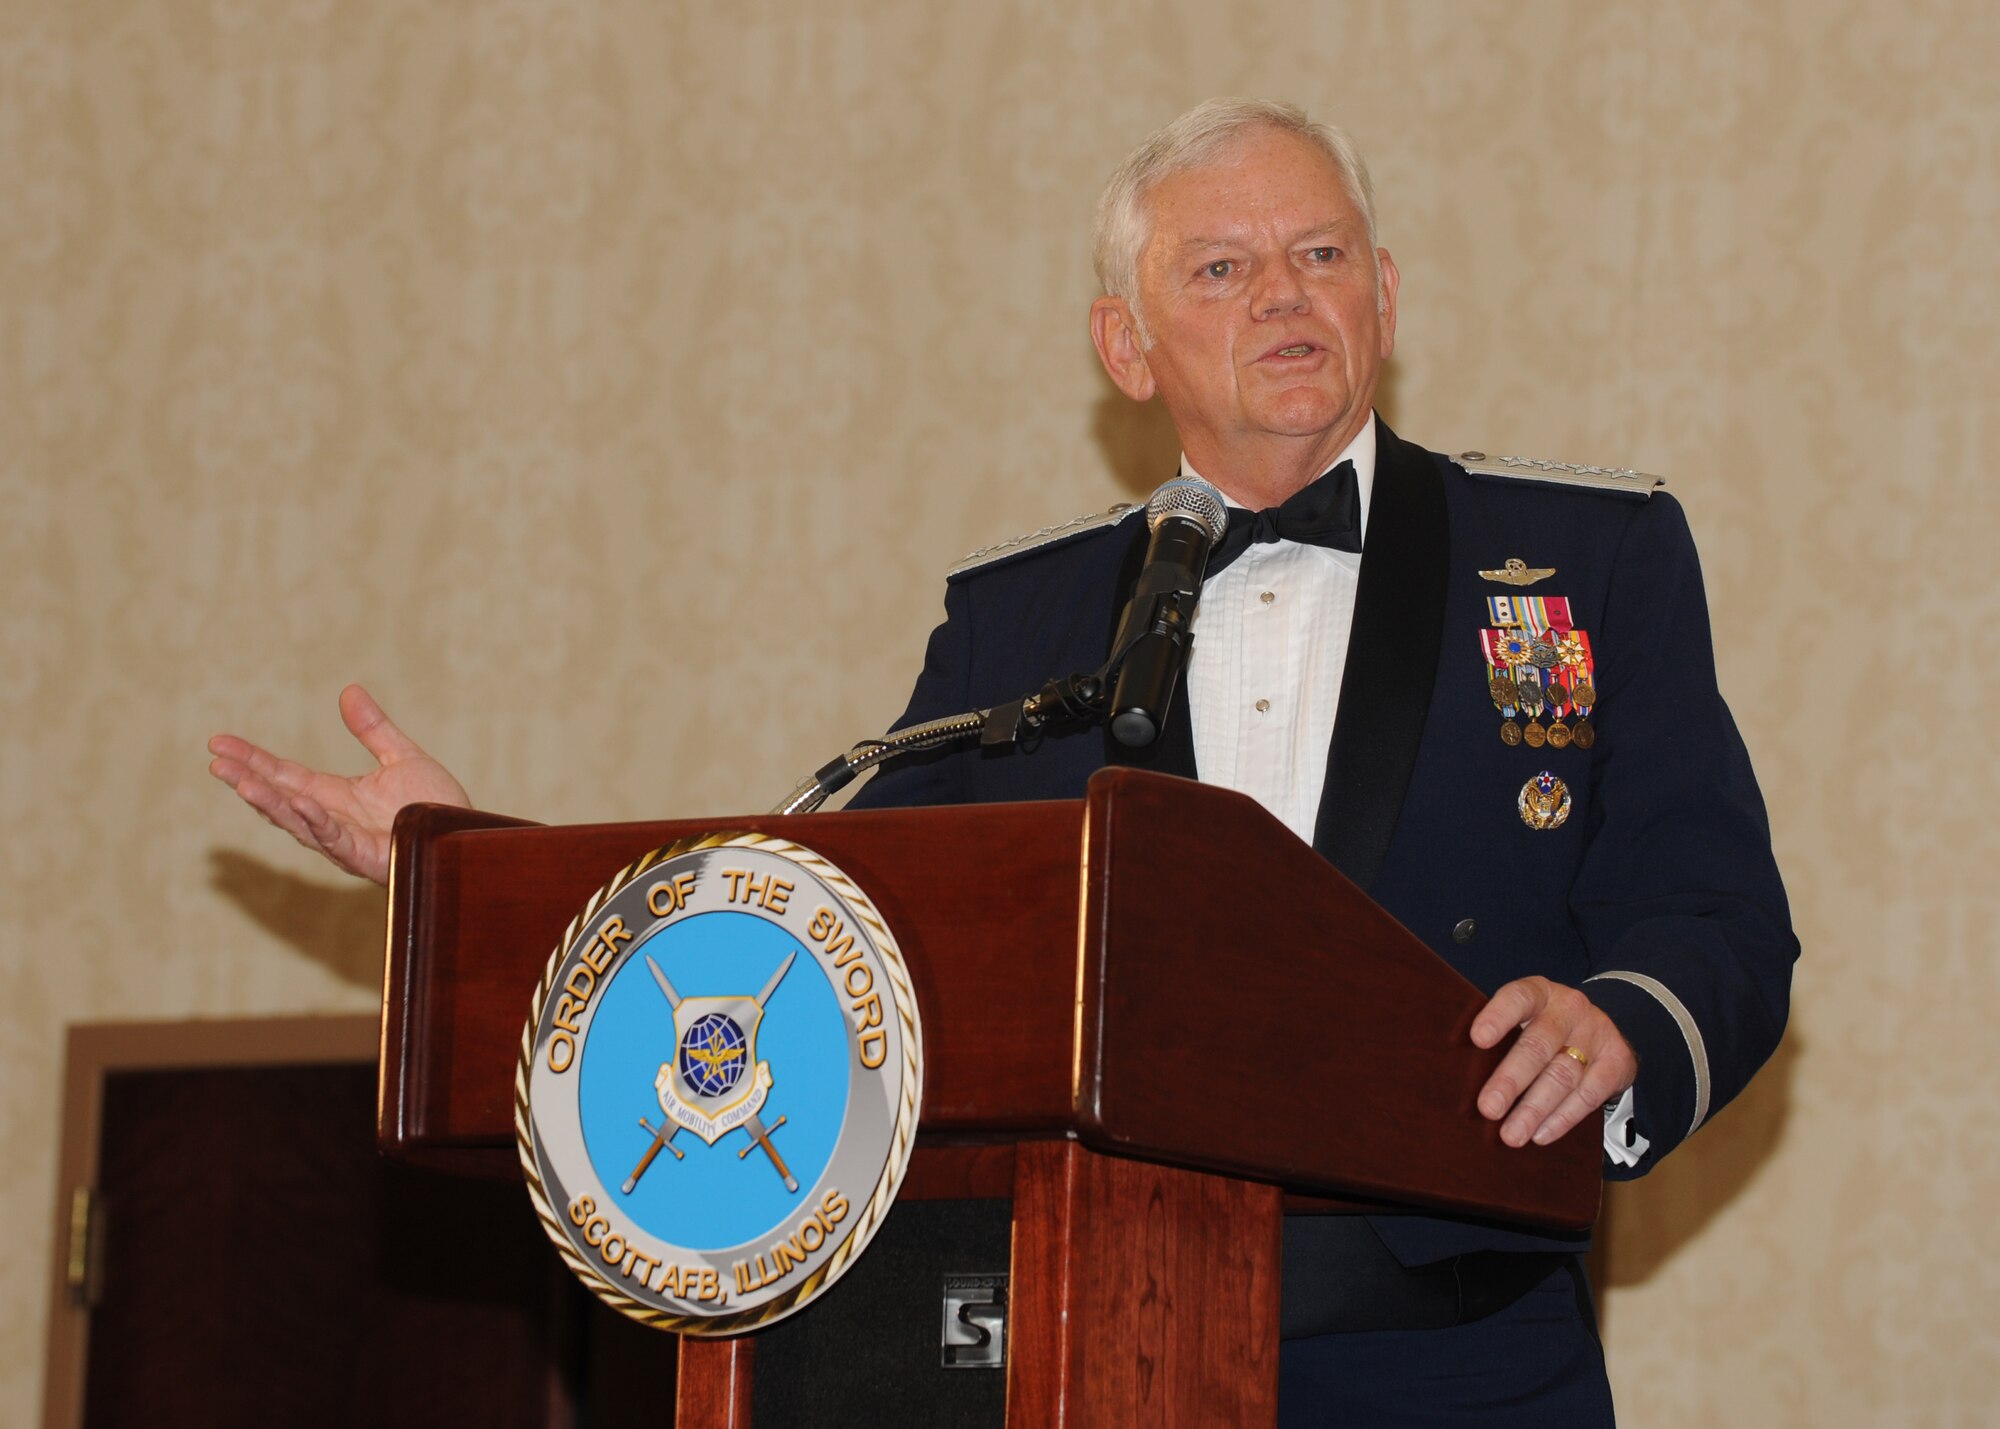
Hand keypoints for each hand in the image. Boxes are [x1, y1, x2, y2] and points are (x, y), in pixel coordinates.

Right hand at [207, 684, 469, 886]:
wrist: (467, 839)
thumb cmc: (437, 807)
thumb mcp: (402, 758)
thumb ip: (373, 730)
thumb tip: (349, 691)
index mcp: (334, 796)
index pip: (283, 775)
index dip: (251, 760)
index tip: (218, 743)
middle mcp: (333, 820)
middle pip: (280, 798)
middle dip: (247, 781)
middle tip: (215, 762)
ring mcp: (348, 842)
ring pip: (300, 823)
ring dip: (270, 803)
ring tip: (241, 783)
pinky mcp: (370, 858)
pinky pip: (338, 841)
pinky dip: (318, 823)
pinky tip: (301, 804)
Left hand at [1470, 976, 1636, 1148]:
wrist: (1604, 1029)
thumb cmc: (1545, 1027)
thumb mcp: (1526, 1018)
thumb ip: (1500, 1036)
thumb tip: (1455, 1073)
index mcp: (1539, 992)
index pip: (1518, 997)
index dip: (1498, 1016)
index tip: (1477, 1039)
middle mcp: (1569, 1009)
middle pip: (1538, 1045)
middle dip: (1511, 1080)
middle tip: (1488, 1108)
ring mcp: (1596, 1034)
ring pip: (1563, 1075)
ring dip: (1534, 1109)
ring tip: (1511, 1135)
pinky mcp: (1617, 1061)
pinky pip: (1589, 1094)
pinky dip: (1563, 1118)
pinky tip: (1541, 1134)